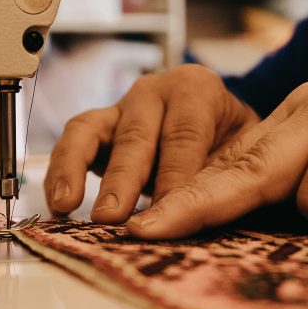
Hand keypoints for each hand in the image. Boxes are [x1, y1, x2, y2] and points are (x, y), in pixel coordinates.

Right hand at [45, 65, 260, 223]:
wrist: (224, 134)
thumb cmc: (237, 148)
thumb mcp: (248, 158)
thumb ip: (233, 181)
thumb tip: (222, 219)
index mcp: (198, 89)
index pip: (185, 134)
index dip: (174, 177)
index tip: (167, 216)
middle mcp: (155, 90)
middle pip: (136, 135)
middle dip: (123, 179)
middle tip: (112, 217)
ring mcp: (121, 106)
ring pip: (91, 130)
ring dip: (76, 170)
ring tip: (68, 207)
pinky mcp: (97, 126)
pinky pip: (72, 141)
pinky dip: (60, 171)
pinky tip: (59, 206)